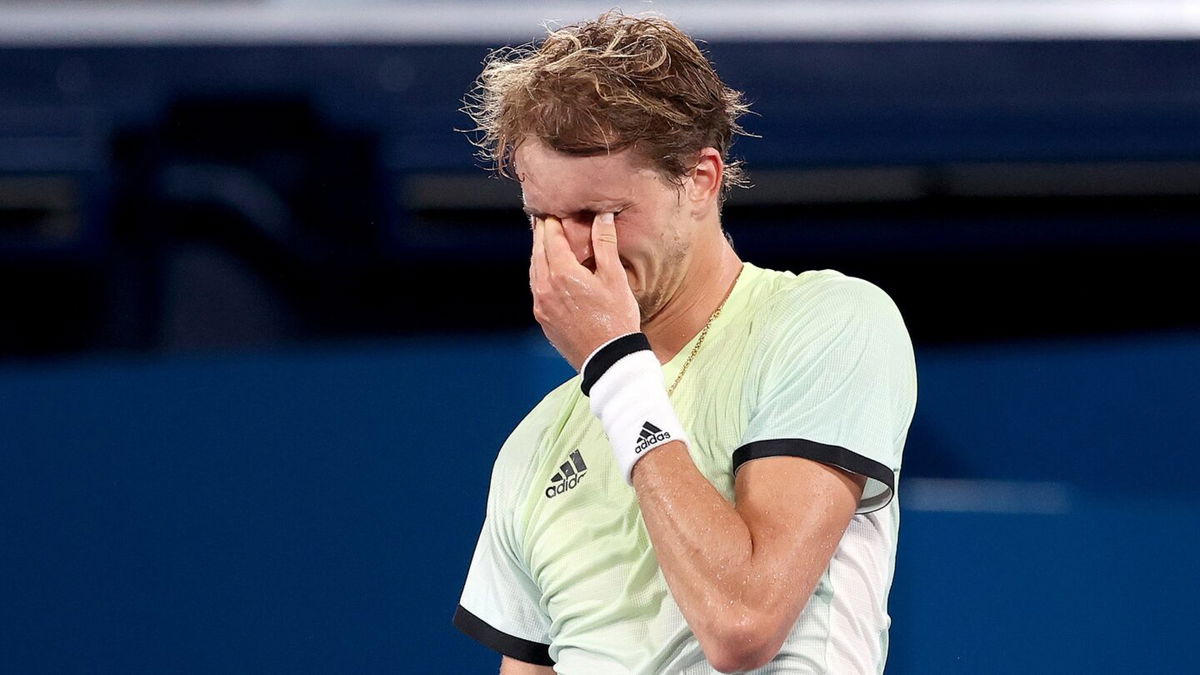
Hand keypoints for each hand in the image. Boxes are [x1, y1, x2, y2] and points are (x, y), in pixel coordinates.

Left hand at [530, 212, 639, 370]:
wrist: (608, 359)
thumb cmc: (617, 319)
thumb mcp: (615, 278)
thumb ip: (605, 244)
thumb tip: (603, 216)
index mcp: (563, 274)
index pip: (551, 238)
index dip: (551, 221)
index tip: (553, 208)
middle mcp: (545, 288)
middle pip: (538, 251)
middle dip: (541, 233)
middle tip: (544, 217)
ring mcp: (541, 304)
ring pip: (534, 269)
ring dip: (539, 252)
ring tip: (545, 240)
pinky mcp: (542, 318)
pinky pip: (536, 287)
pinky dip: (539, 272)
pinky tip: (548, 270)